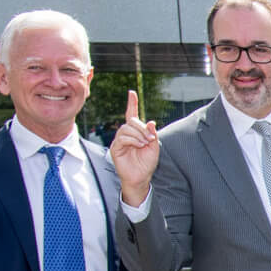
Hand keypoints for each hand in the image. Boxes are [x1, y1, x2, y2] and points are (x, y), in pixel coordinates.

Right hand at [109, 90, 159, 205]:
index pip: (131, 114)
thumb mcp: (154, 147)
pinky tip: (139, 145)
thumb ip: (152, 134)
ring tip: (145, 143)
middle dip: (142, 128)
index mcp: (136, 132)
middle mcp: (126, 134)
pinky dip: (132, 140)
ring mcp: (120, 141)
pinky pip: (122, 138)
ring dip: (138, 134)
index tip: (132, 92)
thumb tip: (150, 122)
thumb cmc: (147, 163)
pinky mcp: (115, 148)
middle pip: (131, 121)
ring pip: (126, 128)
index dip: (132, 103)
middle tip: (150, 138)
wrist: (141, 177)